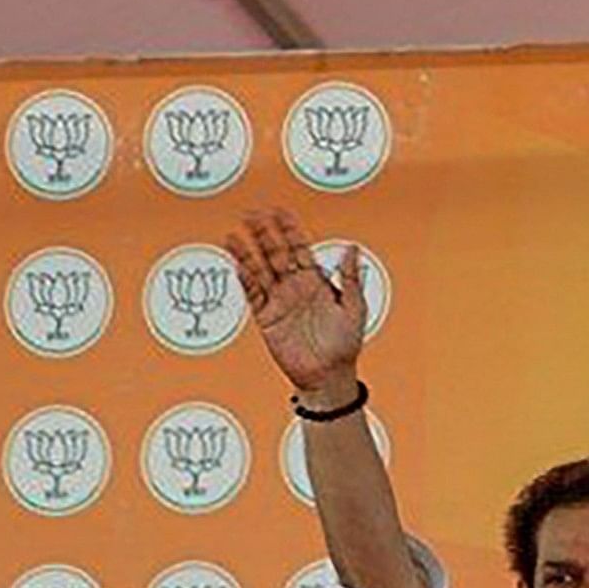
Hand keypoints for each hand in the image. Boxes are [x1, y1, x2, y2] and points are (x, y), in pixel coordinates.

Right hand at [222, 209, 368, 398]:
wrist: (329, 376)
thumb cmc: (345, 345)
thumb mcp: (355, 309)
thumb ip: (351, 278)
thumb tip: (352, 249)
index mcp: (317, 282)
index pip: (300, 248)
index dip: (290, 229)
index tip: (280, 211)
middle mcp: (295, 288)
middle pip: (275, 254)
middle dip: (264, 234)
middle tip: (251, 213)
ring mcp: (279, 301)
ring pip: (259, 270)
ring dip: (247, 253)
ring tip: (234, 236)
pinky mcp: (266, 318)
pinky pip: (253, 295)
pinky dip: (246, 281)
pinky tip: (238, 266)